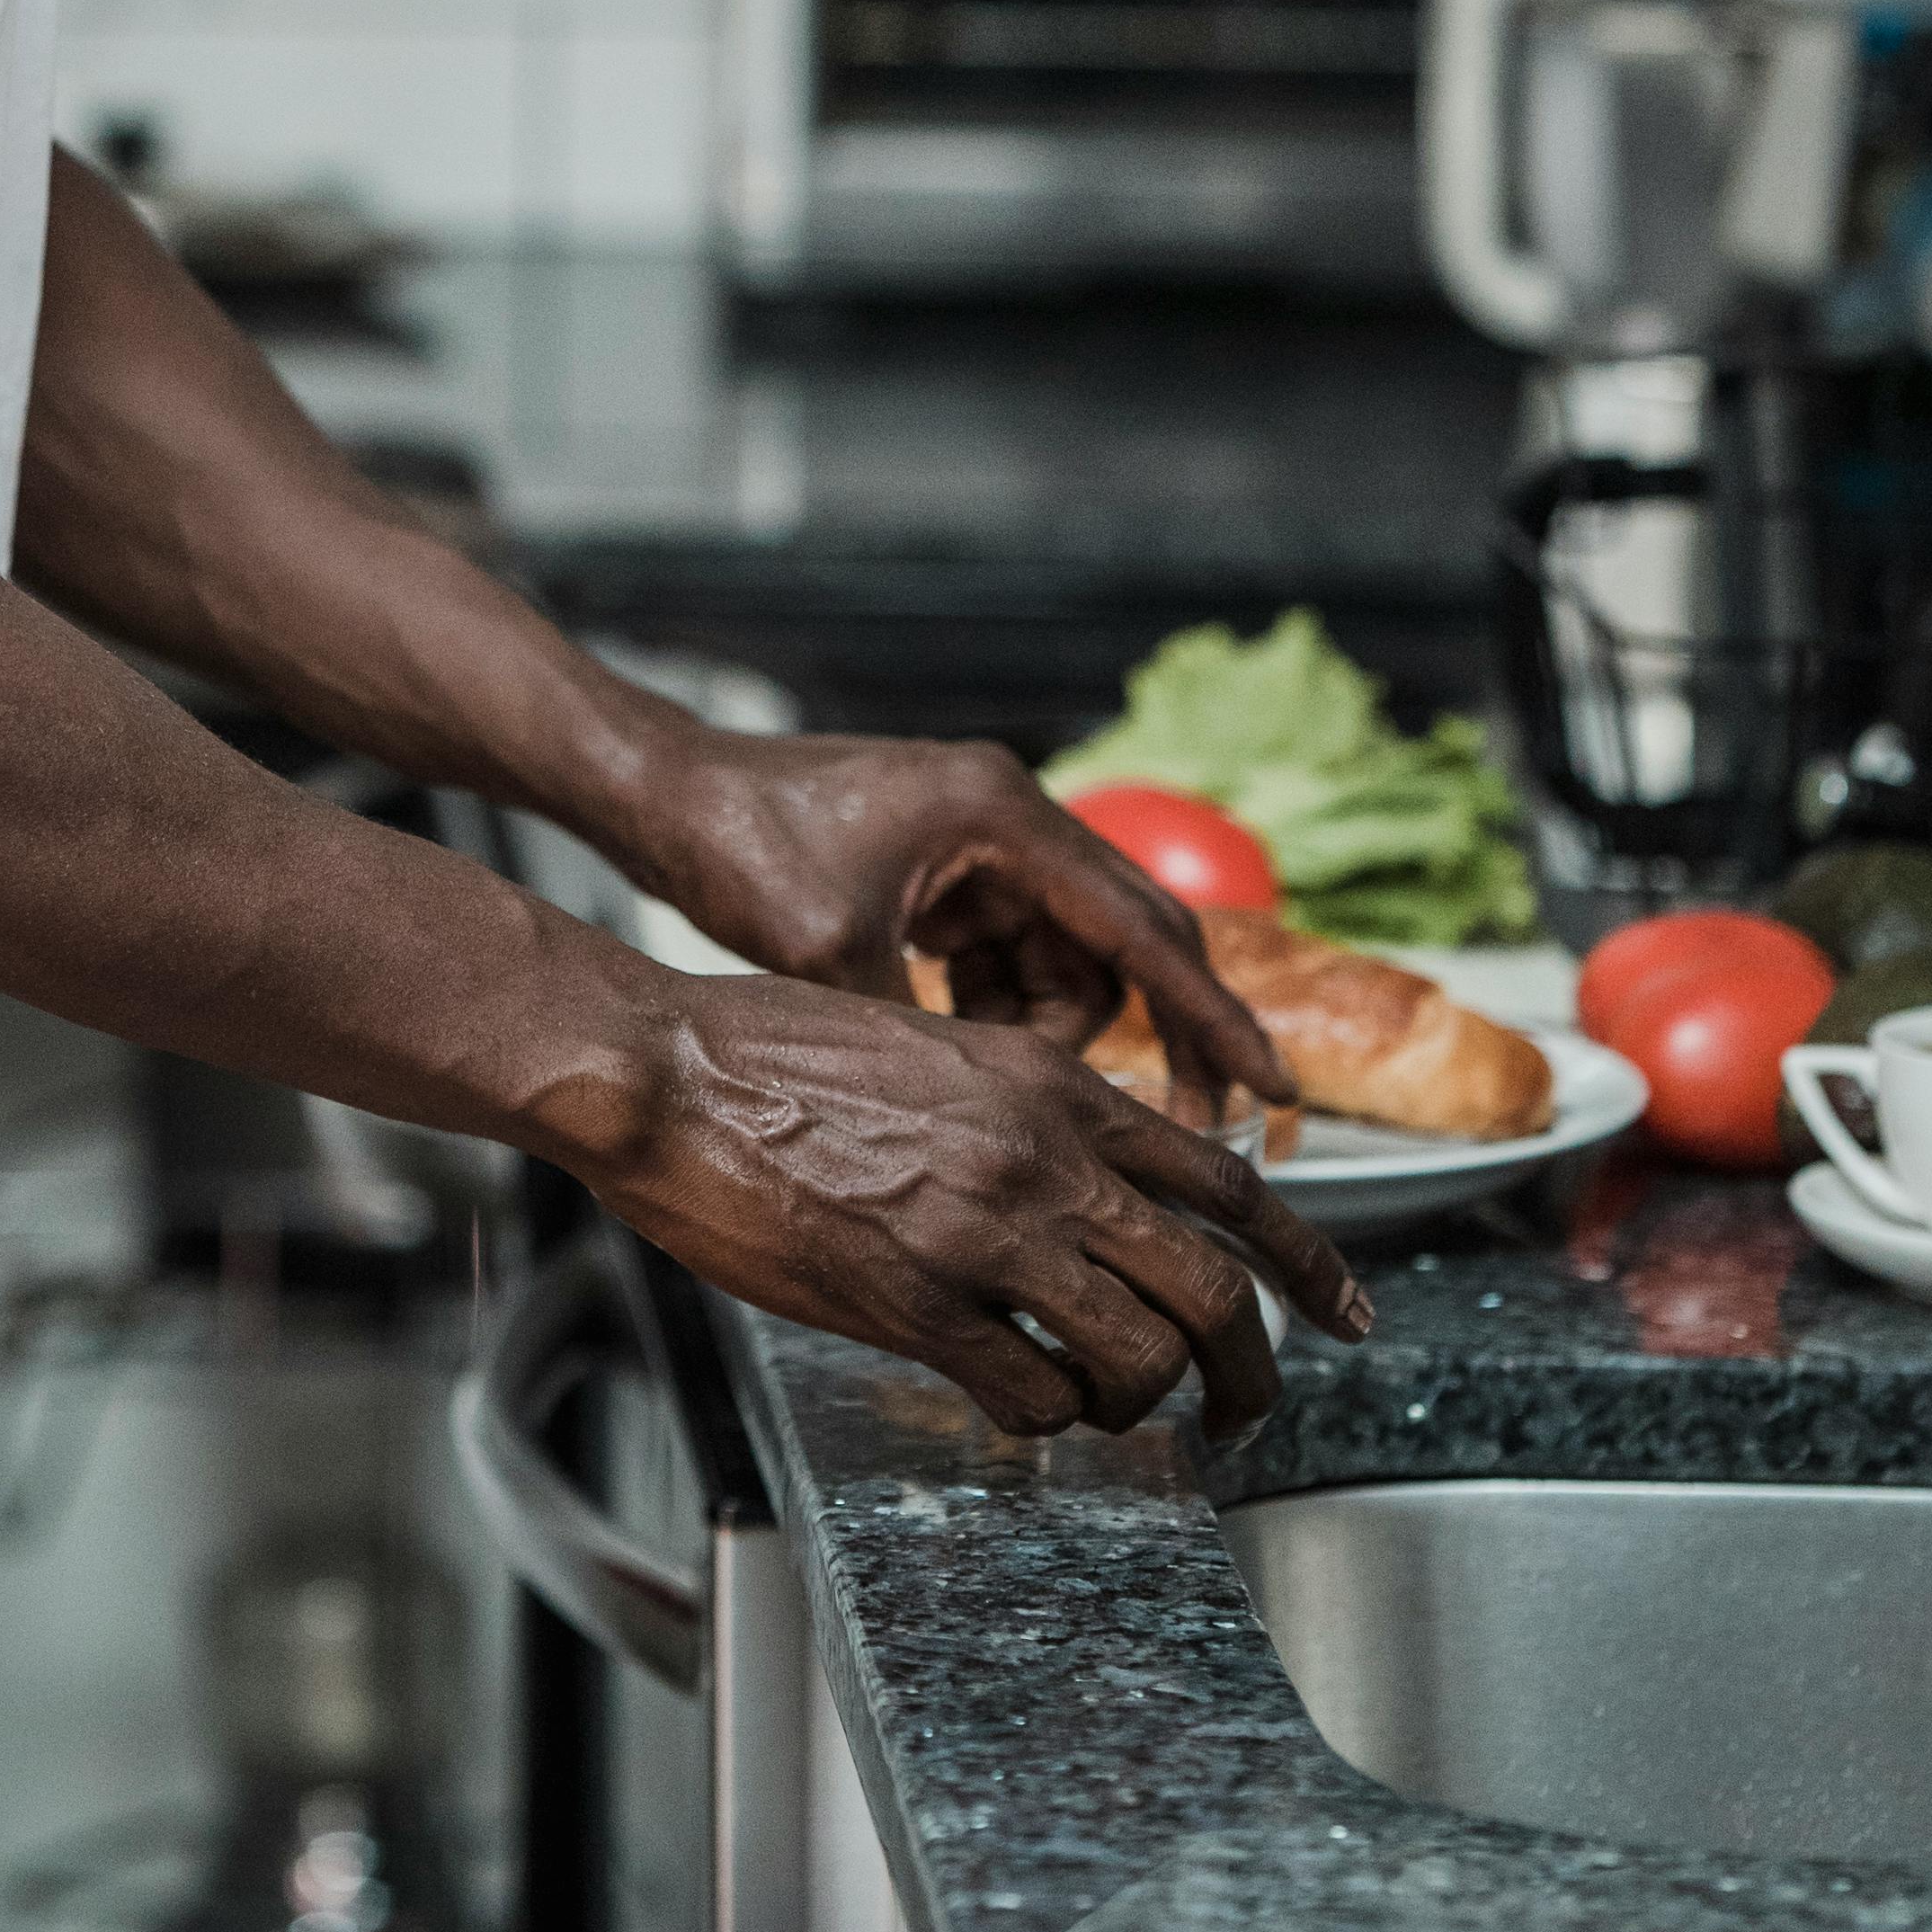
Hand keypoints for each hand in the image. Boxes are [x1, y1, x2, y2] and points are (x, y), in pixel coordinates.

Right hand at [596, 970, 1365, 1440]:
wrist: (671, 1070)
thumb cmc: (776, 1054)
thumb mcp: (941, 1055)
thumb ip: (1025, 1120)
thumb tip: (1079, 1195)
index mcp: (1055, 1086)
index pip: (1230, 1182)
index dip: (1313, 1261)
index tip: (1349, 1314)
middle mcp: (1044, 1157)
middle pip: (1215, 1290)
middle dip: (1252, 1372)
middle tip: (1245, 1412)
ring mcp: (984, 1234)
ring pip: (1142, 1358)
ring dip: (1143, 1409)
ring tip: (1109, 1415)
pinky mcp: (915, 1304)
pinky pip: (1033, 1397)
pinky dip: (1047, 1423)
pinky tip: (1017, 1406)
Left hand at [643, 727, 1295, 1122]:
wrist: (657, 792)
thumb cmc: (737, 849)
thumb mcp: (837, 957)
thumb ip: (931, 1040)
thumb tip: (997, 1139)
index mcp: (1003, 818)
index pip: (1145, 925)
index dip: (1214, 1015)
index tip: (1274, 1088)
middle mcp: (1005, 821)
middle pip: (1120, 944)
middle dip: (1154, 1037)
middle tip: (1188, 1132)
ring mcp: (973, 845)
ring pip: (1059, 962)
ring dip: (1044, 1029)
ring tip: (990, 1080)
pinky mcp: (939, 874)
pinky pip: (1004, 956)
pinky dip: (992, 1010)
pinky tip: (946, 1047)